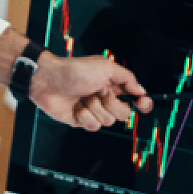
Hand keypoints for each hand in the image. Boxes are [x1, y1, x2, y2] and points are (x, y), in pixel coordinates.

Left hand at [30, 53, 152, 130]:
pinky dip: (84, 117)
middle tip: (98, 92)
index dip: (143, 103)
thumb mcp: (105, 67)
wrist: (49, 81)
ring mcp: (94, 111)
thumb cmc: (75, 70)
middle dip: (111, 104)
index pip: (136, 99)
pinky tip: (76, 107)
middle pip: (124, 114)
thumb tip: (141, 90)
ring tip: (83, 97)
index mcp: (114, 86)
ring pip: (108, 122)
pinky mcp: (82, 121)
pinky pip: (93, 127)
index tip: (142, 102)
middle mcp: (106, 99)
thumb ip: (126, 78)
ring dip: (95, 108)